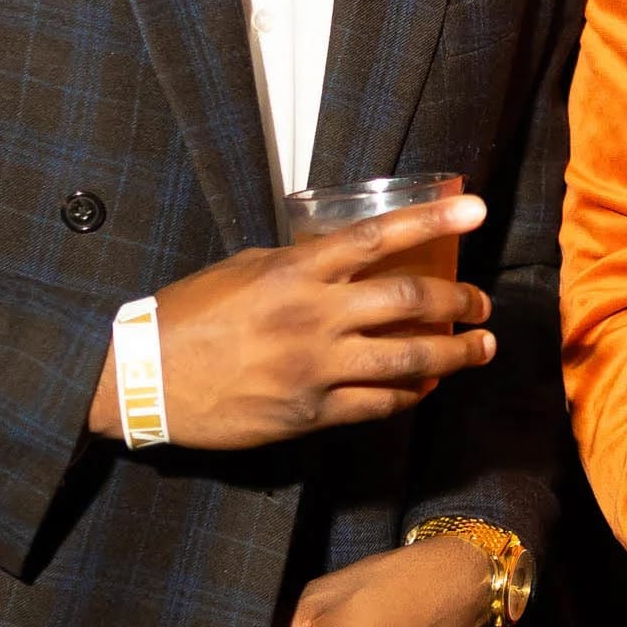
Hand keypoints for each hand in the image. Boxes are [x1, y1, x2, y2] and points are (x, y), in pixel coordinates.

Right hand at [85, 197, 498, 449]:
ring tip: (480, 346)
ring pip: (407, 359)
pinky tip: (428, 386)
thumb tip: (347, 261)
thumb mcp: (244, 269)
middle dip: (457, 301)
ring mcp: (315, 369)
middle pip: (408, 301)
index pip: (378, 238)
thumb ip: (300, 264)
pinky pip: (379, 404)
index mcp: (295, 271)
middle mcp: (313, 317)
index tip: (478, 212)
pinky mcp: (311, 414)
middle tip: (481, 301)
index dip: (434, 222)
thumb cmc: (189, 316)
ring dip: (454, 353)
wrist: (145, 379)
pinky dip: (411, 393)